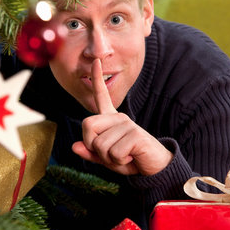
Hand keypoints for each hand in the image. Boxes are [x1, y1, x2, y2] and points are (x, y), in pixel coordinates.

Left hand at [72, 59, 172, 175]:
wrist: (155, 168)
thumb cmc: (130, 160)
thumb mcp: (107, 158)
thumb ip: (90, 153)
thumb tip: (74, 147)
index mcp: (111, 119)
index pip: (101, 96)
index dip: (96, 79)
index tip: (95, 61)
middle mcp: (119, 117)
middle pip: (87, 126)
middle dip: (93, 147)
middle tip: (111, 153)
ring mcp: (127, 124)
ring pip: (100, 144)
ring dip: (109, 158)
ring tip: (125, 156)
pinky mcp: (135, 134)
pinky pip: (114, 153)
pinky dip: (119, 161)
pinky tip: (132, 157)